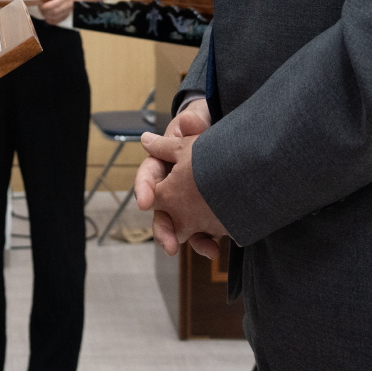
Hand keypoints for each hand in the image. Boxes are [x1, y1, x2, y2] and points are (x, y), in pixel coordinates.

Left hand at [37, 0, 76, 25]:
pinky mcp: (66, 16)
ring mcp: (68, 11)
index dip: (46, 6)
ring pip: (56, 18)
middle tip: (41, 9)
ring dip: (47, 16)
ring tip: (43, 12)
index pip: (55, 3)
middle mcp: (68, 4)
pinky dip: (50, 20)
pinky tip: (47, 16)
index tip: (41, 5)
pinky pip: (57, 21)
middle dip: (45, 11)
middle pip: (55, 11)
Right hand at [137, 106, 228, 260]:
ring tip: (207, 250)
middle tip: (169, 245)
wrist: (227, 139)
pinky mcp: (206, 214)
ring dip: (190, 241)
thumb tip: (188, 120)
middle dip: (164, 230)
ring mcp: (189, 203)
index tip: (144, 203)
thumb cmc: (203, 128)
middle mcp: (172, 188)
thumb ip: (193, 123)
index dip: (144, 189)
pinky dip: (207, 242)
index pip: (148, 177)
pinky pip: (202, 232)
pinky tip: (217, 249)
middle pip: (161, 212)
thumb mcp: (198, 122)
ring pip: (181, 227)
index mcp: (162, 164)